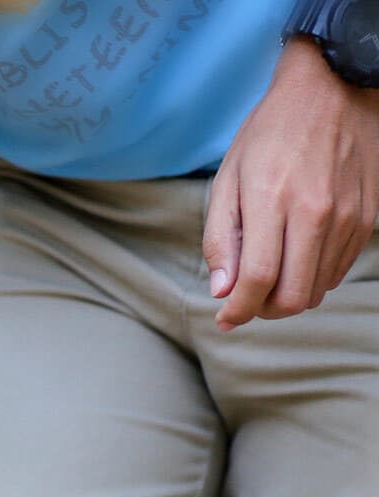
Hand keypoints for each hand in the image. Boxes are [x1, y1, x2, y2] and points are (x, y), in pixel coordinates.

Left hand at [205, 37, 378, 331]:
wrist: (333, 89)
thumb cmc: (269, 134)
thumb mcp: (228, 179)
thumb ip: (220, 239)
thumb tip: (222, 292)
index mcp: (272, 200)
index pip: (258, 280)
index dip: (238, 310)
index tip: (225, 318)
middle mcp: (316, 212)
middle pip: (293, 297)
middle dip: (263, 311)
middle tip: (247, 301)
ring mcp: (347, 215)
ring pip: (318, 290)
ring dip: (289, 297)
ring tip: (270, 277)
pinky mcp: (367, 217)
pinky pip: (338, 270)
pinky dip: (313, 278)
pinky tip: (296, 258)